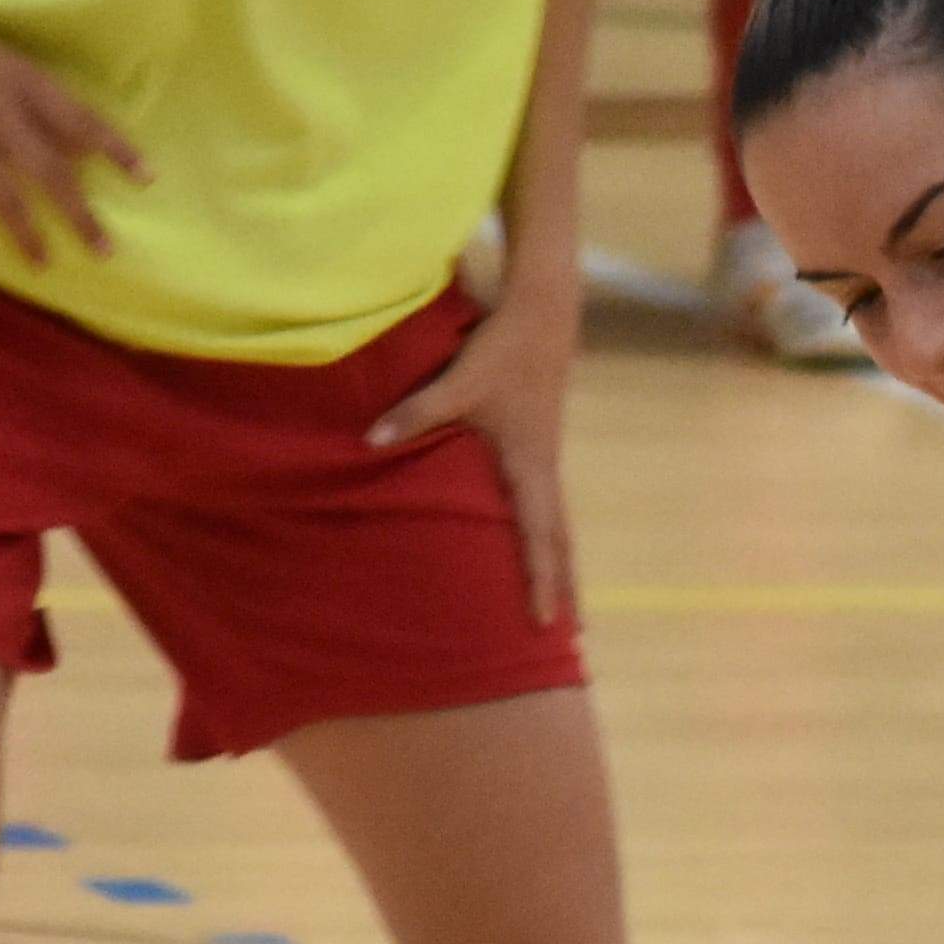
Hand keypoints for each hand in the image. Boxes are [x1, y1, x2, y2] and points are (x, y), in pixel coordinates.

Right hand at [0, 0, 143, 272]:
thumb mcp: (8, 67)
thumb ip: (45, 111)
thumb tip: (82, 156)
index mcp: (24, 85)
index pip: (82, 120)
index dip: (116, 150)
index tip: (147, 179)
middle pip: (49, 173)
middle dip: (80, 215)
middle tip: (105, 251)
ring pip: (3, 197)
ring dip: (28, 235)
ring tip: (45, 264)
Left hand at [369, 278, 581, 625]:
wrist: (544, 311)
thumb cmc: (503, 349)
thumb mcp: (458, 382)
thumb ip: (415, 413)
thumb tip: (371, 441)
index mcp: (529, 465)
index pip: (539, 537)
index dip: (541, 581)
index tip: (546, 622)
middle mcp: (543, 469)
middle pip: (560, 541)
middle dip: (565, 585)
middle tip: (572, 631)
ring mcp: (545, 457)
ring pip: (558, 523)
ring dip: (560, 561)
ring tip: (564, 598)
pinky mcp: (539, 444)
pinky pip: (547, 503)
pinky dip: (547, 533)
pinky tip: (537, 542)